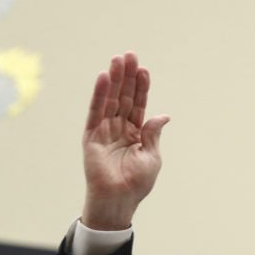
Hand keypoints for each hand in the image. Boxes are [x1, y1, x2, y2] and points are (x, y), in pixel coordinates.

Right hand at [81, 52, 169, 229]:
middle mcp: (119, 129)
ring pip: (110, 100)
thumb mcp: (152, 157)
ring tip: (118, 59)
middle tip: (129, 54)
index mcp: (135, 134)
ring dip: (114, 79)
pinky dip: (99, 94)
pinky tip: (104, 78)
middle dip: (127, 77)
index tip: (144, 69)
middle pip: (123, 97)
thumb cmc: (137, 183)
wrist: (119, 199)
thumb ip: (152, 134)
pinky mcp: (91, 136)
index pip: (138, 105)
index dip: (141, 88)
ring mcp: (105, 131)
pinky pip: (95, 111)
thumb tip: (163, 115)